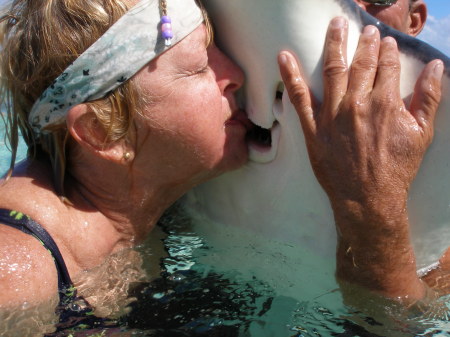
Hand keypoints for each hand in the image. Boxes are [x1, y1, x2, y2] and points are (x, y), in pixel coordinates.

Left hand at [278, 17, 443, 298]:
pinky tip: (284, 57)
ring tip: (336, 25)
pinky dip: (290, 75)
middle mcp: (356, 103)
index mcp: (384, 102)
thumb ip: (429, 97)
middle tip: (367, 30)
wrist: (367, 198)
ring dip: (335, 45)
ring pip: (332, 71)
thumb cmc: (396, 168)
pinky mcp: (313, 128)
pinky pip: (299, 98)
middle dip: (365, 44)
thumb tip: (437, 66)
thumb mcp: (422, 133)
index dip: (388, 51)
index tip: (387, 42)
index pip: (386, 66)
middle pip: (360, 64)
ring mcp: (332, 114)